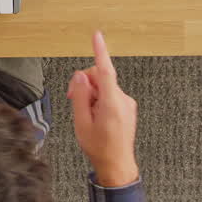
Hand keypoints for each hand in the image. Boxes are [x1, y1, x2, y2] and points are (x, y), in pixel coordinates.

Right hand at [66, 31, 140, 186]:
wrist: (117, 165)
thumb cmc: (99, 147)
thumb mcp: (81, 123)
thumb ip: (80, 97)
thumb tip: (80, 77)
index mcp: (111, 103)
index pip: (105, 71)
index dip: (100, 52)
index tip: (97, 36)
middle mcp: (122, 100)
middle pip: (100, 78)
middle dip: (85, 85)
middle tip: (74, 100)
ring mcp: (127, 104)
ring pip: (104, 87)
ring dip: (92, 95)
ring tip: (87, 115)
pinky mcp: (127, 107)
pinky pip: (109, 95)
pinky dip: (99, 100)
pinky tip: (96, 117)